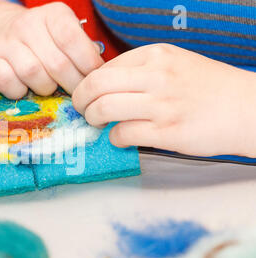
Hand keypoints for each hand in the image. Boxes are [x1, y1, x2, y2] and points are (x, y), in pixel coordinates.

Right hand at [0, 1, 102, 98]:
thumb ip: (83, 51)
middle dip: (71, 85)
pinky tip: (25, 89)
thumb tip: (100, 74)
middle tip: (75, 93)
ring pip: (34, 74)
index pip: (74, 42)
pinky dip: (21, 92)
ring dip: (46, 88)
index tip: (91, 80)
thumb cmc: (40, 42)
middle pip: (57, 64)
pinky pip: (10, 84)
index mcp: (53, 15)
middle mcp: (28, 24)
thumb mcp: (63, 37)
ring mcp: (6, 43)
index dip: (87, 67)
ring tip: (49, 88)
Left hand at [72, 43, 255, 156]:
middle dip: (80, 100)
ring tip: (97, 123)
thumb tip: (105, 86)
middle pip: (96, 85)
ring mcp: (162, 105)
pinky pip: (122, 134)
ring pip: (104, 109)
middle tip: (82, 109)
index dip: (88, 84)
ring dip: (92, 119)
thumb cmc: (209, 88)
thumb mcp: (175, 64)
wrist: (248, 109)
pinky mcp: (167, 132)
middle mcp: (157, 76)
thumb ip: (141, 72)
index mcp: (156, 56)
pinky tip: (121, 138)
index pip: (104, 67)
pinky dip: (114, 138)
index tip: (87, 95)